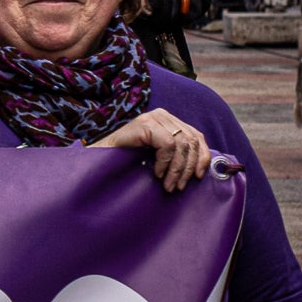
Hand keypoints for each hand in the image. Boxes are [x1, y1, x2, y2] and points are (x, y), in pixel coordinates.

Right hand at [91, 108, 213, 192]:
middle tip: (178, 186)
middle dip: (188, 167)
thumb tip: (201, 168)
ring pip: (182, 144)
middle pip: (192, 141)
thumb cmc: (126, 158)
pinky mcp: (145, 124)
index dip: (202, 157)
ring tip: (168, 185)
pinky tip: (156, 172)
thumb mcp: (158, 155)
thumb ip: (176, 154)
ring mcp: (153, 117)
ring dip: (177, 169)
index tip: (198, 176)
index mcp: (168, 121)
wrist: (98, 156)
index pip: (197, 136)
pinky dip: (165, 162)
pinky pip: (167, 145)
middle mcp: (163, 115)